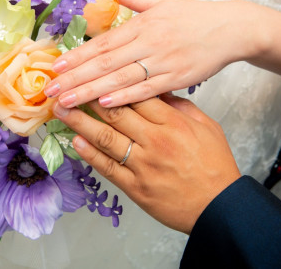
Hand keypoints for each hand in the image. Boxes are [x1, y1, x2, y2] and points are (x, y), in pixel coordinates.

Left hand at [44, 0, 262, 107]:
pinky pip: (147, 89)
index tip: (55, 66)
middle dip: (75, 77)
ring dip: (91, 91)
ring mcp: (162, 61)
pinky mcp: (177, 77)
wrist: (231, 28)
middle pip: (105, 63)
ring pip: (120, 78)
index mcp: (142, 24)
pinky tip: (104, 103)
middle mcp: (148, 42)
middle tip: (51, 90)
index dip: (77, 55)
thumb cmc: (195, 16)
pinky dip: (125, 97)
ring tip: (68, 101)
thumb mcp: (162, 1)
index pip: (102, 43)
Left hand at [52, 93, 240, 233]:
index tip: (94, 72)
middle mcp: (155, 141)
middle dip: (87, 98)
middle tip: (67, 87)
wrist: (219, 206)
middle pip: (115, 113)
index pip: (136, 95)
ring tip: (61, 110)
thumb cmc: (215, 165)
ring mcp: (142, 165)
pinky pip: (107, 167)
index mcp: (173, 123)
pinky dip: (90, 154)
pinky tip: (75, 142)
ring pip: (106, 138)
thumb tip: (158, 89)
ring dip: (80, 123)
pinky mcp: (135, 187)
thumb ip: (181, 106)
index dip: (112, 82)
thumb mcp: (207, 127)